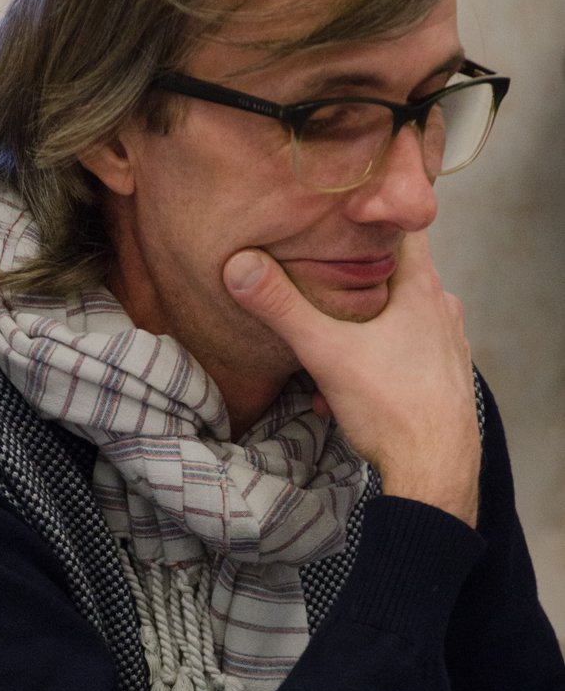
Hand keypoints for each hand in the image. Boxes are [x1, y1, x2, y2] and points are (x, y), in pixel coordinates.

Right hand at [223, 231, 480, 527]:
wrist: (436, 474)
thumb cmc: (392, 409)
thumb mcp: (325, 352)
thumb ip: (281, 307)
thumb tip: (240, 266)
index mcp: (421, 289)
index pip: (404, 227)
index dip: (373, 216)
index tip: (339, 216)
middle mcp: (442, 309)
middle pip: (393, 274)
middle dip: (353, 283)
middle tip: (317, 290)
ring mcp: (449, 344)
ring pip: (397, 318)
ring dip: (361, 331)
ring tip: (326, 354)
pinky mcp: (446, 377)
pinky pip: (406, 354)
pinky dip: (376, 363)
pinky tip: (346, 391)